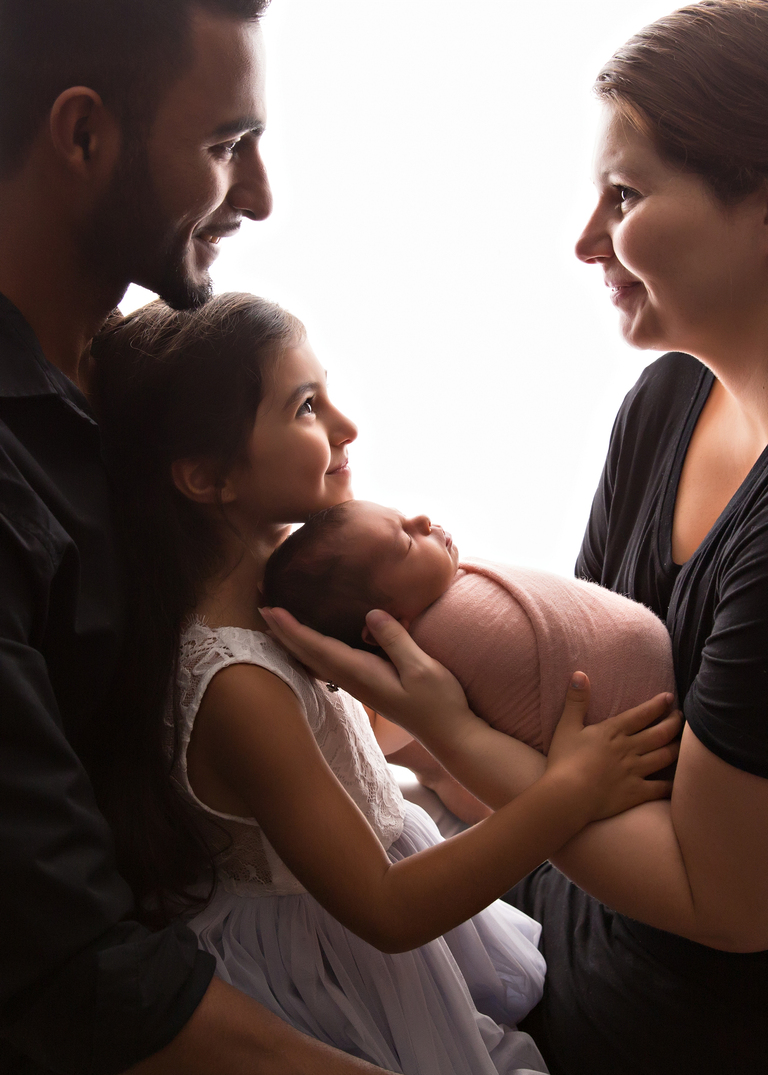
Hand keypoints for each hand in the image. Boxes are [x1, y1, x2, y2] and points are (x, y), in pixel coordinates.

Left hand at [260, 606, 471, 734]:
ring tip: (274, 620)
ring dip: (292, 638)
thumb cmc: (439, 702)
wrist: (450, 734)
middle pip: (306, 652)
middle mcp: (352, 679)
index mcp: (359, 673)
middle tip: (258, 603)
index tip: (269, 608)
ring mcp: (358, 683)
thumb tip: (371, 613)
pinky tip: (309, 642)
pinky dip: (311, 648)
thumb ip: (396, 640)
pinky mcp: (366, 683)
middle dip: (281, 630)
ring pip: (314, 658)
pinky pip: (328, 662)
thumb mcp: (421, 667)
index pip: (316, 646)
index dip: (291, 628)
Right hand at [546, 673, 681, 821]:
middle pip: (660, 733)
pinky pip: (661, 788)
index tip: (670, 698)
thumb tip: (579, 674)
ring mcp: (635, 771)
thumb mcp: (566, 726)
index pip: (642, 714)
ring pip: (665, 756)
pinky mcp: (636, 793)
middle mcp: (629, 748)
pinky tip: (679, 781)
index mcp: (613, 731)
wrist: (568, 796)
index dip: (658, 705)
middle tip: (681, 717)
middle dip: (674, 722)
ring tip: (684, 743)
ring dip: (677, 747)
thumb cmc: (564, 760)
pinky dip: (672, 784)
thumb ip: (576, 701)